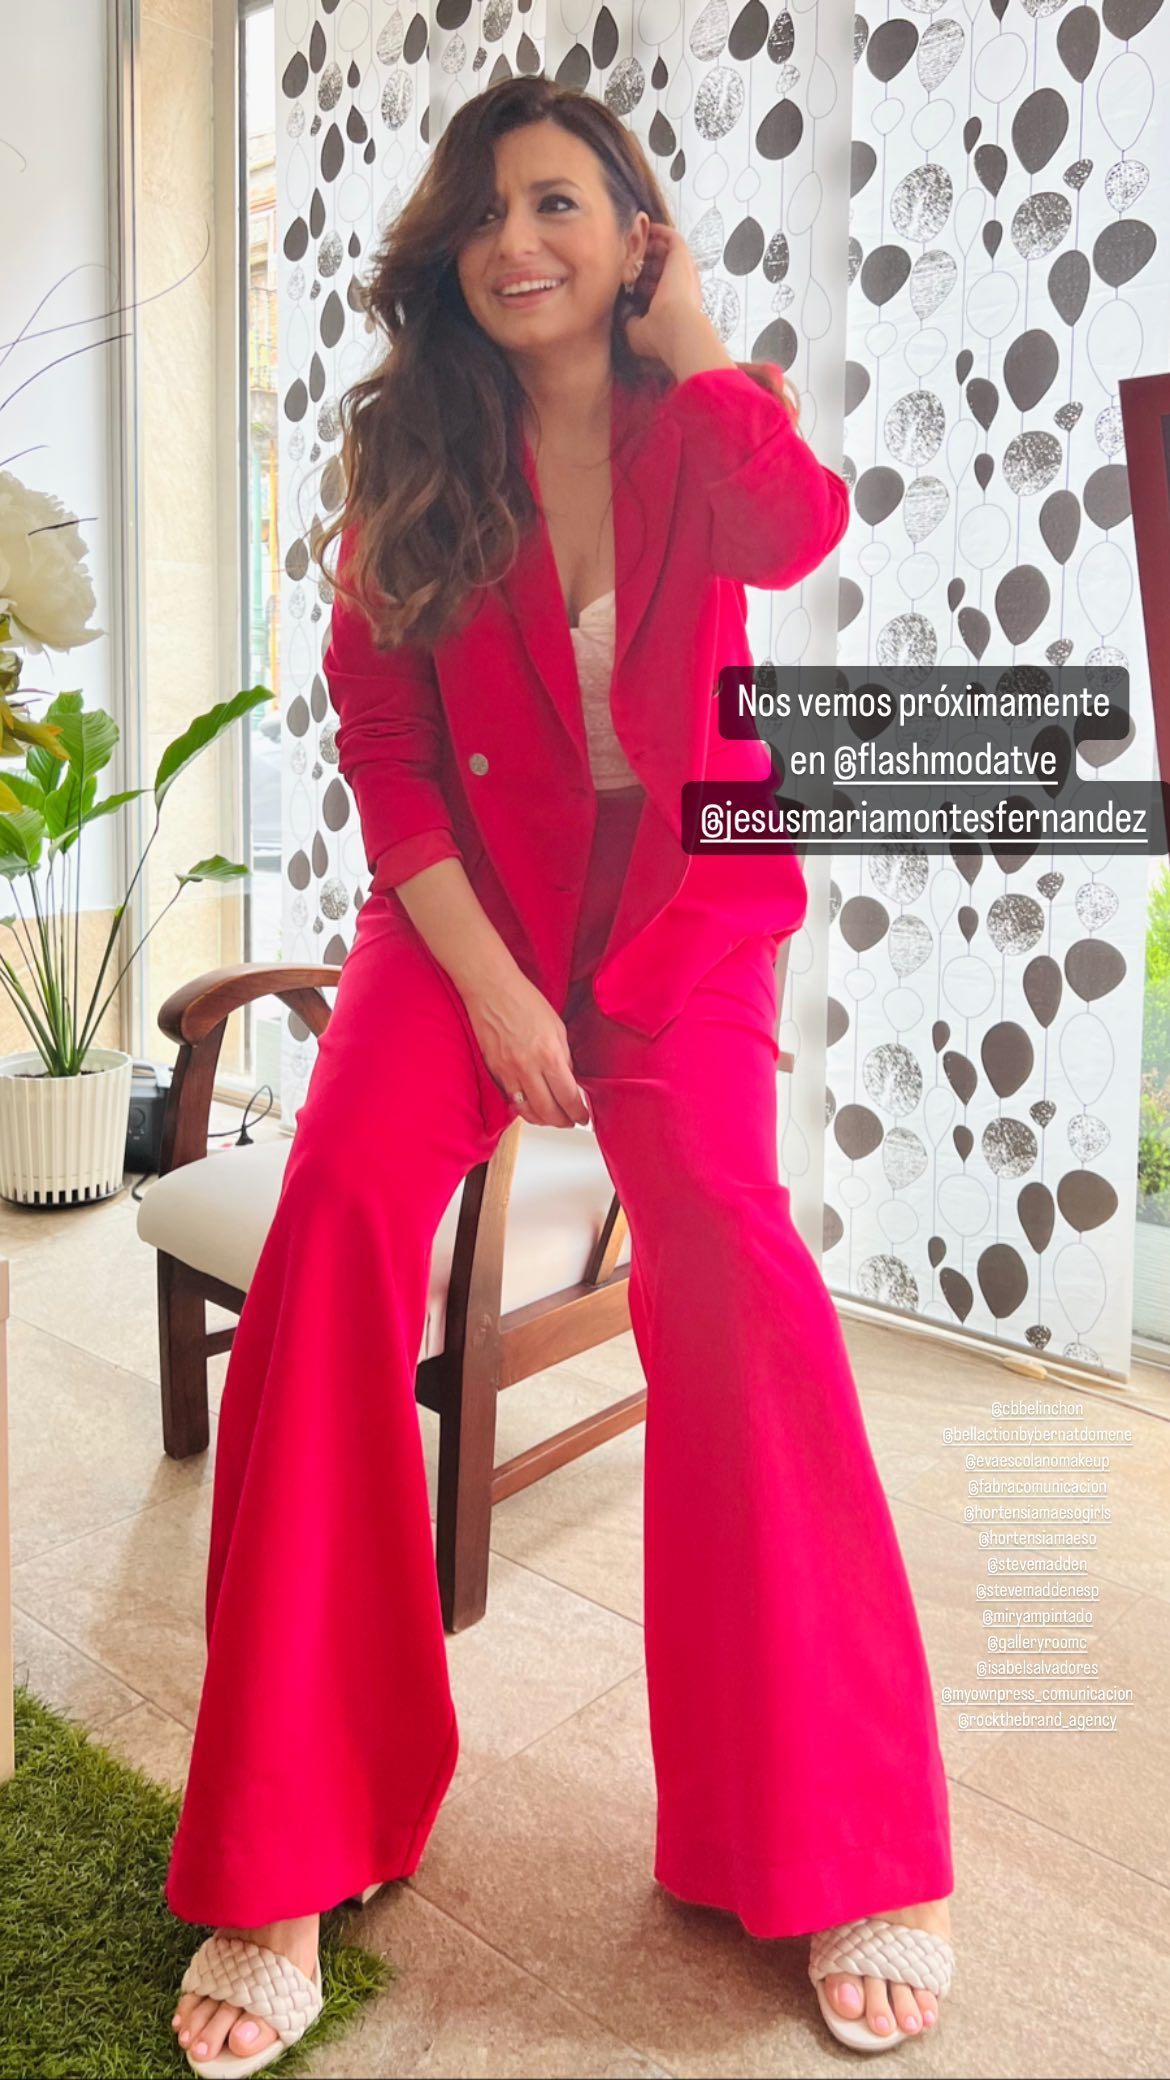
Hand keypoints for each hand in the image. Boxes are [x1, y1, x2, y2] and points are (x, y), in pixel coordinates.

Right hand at [461, 967, 591, 1129]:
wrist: (492, 990)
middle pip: (549, 1112)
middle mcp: (528, 1068)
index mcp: (550, 1055)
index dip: (579, 1113)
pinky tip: (531, 1106)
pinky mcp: (494, 1072)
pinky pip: (511, 1100)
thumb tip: (569, 1080)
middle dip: (563, 1122)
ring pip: (528, 1112)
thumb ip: (564, 1057)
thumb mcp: (557, 1027)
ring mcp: (508, 1072)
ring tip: (552, 1118)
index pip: (569, 1097)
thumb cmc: (524, 1001)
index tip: (583, 1116)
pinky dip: (523, 1108)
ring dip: (543, 1120)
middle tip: (570, 1121)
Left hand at [621, 224, 704, 363]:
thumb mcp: (636, 330)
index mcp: (674, 304)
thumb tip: (623, 309)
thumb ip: (629, 318)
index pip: (657, 286)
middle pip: (662, 266)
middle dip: (644, 260)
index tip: (626, 278)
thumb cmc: (659, 335)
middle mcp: (681, 286)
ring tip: (632, 238)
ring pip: (667, 250)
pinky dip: (659, 231)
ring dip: (650, 244)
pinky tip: (645, 227)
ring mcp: (683, 270)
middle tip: (626, 255)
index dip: (641, 280)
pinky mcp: (682, 257)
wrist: (675, 328)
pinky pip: (672, 237)